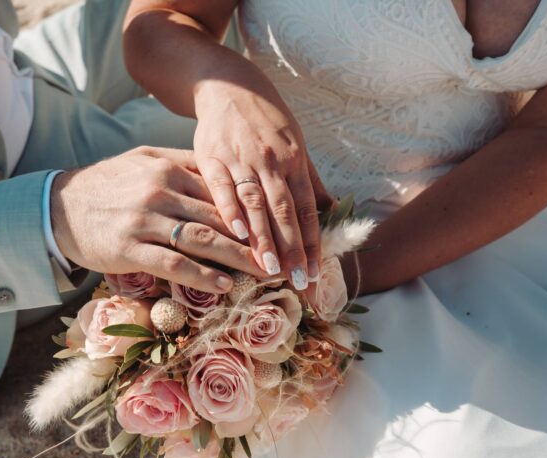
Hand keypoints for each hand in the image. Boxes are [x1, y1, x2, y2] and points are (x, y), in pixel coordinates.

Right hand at [49, 146, 266, 293]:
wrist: (59, 206)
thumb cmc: (107, 184)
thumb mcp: (143, 160)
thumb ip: (182, 162)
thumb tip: (223, 168)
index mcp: (168, 169)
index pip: (221, 190)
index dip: (254, 211)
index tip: (279, 227)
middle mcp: (160, 192)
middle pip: (220, 217)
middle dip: (257, 239)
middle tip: (284, 256)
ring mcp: (144, 221)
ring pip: (202, 240)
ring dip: (239, 259)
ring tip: (266, 272)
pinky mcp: (129, 249)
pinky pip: (173, 264)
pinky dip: (202, 276)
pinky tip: (224, 285)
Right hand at [193, 81, 333, 291]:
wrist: (229, 86)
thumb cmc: (266, 120)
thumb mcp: (295, 144)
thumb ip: (310, 180)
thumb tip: (333, 210)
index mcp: (294, 161)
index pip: (306, 209)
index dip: (312, 242)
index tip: (315, 273)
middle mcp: (272, 162)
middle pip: (284, 211)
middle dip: (291, 249)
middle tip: (297, 282)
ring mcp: (242, 158)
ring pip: (256, 203)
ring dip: (263, 237)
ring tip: (268, 268)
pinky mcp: (212, 156)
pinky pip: (222, 187)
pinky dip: (229, 210)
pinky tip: (236, 233)